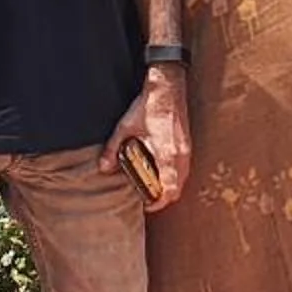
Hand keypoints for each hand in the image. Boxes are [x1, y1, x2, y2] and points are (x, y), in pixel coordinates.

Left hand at [102, 68, 190, 211]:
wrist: (168, 87)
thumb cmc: (150, 106)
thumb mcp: (126, 128)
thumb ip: (113, 149)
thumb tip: (104, 168)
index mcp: (168, 154)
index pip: (169, 189)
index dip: (158, 202)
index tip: (146, 204)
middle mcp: (181, 155)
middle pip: (178, 188)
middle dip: (163, 196)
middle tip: (147, 198)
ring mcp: (187, 149)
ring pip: (182, 178)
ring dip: (169, 185)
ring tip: (151, 184)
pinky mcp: (186, 143)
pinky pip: (183, 168)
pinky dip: (173, 174)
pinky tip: (159, 169)